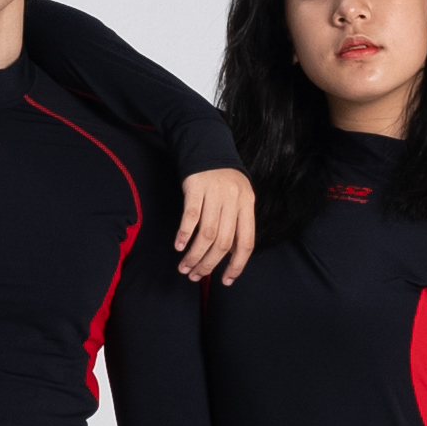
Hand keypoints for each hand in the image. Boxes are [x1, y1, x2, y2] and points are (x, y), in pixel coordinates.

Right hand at [175, 168, 254, 284]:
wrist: (207, 145)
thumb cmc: (222, 178)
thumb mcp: (237, 197)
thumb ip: (236, 223)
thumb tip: (229, 256)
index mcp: (247, 204)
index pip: (246, 242)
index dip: (237, 265)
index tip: (225, 280)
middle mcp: (233, 199)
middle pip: (223, 242)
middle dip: (209, 264)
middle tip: (196, 276)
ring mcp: (215, 193)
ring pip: (206, 234)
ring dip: (194, 255)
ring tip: (185, 268)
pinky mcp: (196, 186)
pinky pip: (190, 216)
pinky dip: (184, 234)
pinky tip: (179, 247)